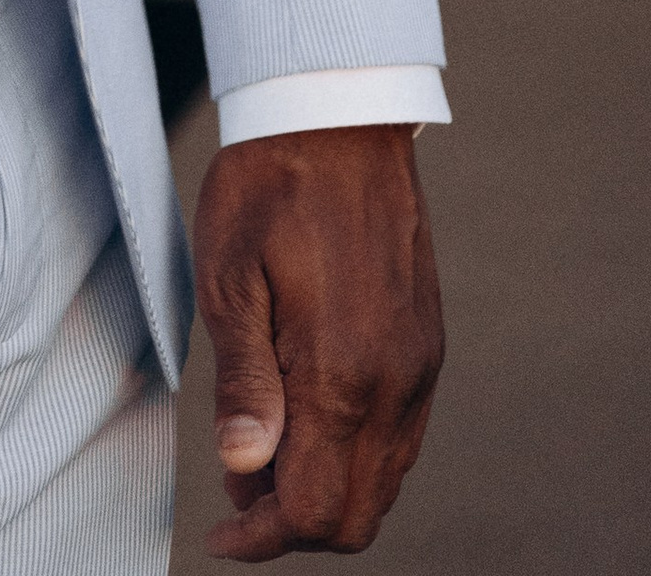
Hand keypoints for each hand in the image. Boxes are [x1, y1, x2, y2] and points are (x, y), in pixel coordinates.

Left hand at [196, 125, 442, 556]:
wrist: (338, 116)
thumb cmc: (270, 187)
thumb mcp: (228, 278)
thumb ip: (242, 383)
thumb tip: (242, 470)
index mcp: (342, 374)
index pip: (313, 509)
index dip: (262, 537)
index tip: (223, 533)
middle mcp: (395, 384)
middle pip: (356, 515)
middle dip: (293, 524)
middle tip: (237, 490)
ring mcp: (419, 367)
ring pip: (384, 482)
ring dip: (325, 489)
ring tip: (263, 450)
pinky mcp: (427, 346)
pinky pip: (401, 437)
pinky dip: (355, 454)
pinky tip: (307, 415)